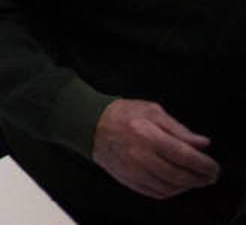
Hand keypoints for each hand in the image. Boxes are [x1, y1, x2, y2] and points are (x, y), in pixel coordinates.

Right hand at [92, 99, 218, 198]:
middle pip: (179, 176)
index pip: (185, 156)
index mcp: (148, 135)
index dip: (204, 165)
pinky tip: (175, 185)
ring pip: (169, 188)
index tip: (213, 167)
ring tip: (193, 180)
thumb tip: (202, 143)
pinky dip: (171, 192)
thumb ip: (179, 128)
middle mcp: (141, 156)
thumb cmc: (123, 115)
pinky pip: (156, 193)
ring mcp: (134, 170)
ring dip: (186, 187)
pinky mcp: (128, 180)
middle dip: (199, 179)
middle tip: (208, 177)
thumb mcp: (153, 111)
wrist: (92, 125)